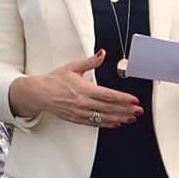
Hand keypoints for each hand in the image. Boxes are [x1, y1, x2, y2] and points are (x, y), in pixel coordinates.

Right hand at [11, 50, 143, 127]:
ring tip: (131, 118)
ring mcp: (81, 112)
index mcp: (84, 89)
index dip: (123, 99)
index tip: (134, 100)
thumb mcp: (73, 67)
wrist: (40, 94)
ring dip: (119, 118)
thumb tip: (102, 53)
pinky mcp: (78, 119)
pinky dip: (107, 124)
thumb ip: (90, 62)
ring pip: (104, 117)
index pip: (108, 95)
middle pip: (109, 108)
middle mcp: (84, 102)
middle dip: (126, 110)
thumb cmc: (55, 80)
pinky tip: (117, 123)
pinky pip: (95, 123)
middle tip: (139, 111)